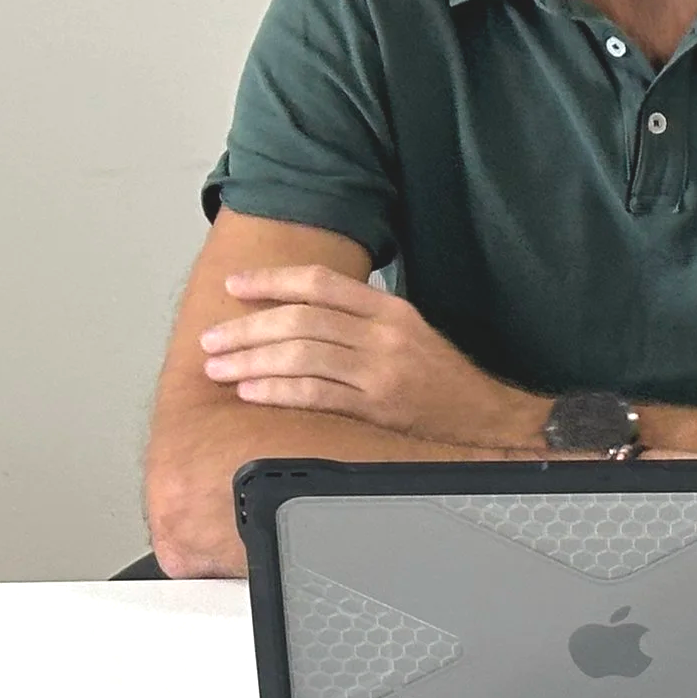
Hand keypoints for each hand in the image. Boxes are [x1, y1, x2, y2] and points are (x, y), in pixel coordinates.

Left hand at [199, 265, 537, 446]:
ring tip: (218, 368)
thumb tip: (296, 310)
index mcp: (388, 308)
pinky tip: (250, 392)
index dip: (272, 281)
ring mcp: (380, 372)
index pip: (320, 283)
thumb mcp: (407, 330)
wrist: (483, 416)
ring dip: (252, 361)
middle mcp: (384, 334)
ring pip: (302, 355)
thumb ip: (359, 317)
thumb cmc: (437, 376)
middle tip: (212, 338)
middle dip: (248, 328)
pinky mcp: (376, 409)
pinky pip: (317, 395)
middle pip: (302, 320)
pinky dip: (278, 391)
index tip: (234, 286)